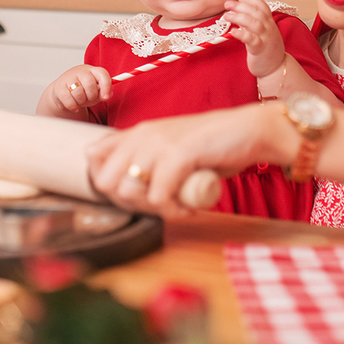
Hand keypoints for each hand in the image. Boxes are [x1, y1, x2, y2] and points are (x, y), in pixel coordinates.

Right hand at [36, 65, 112, 117]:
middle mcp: (80, 71)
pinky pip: (69, 100)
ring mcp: (68, 78)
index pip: (102, 74)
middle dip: (91, 96)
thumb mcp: (95, 93)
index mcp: (92, 71)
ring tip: (79, 101)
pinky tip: (74, 106)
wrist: (63, 93)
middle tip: (88, 98)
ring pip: (79, 93)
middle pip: (90, 84)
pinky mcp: (58, 87)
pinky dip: (73, 106)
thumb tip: (108, 95)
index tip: (105, 96)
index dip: (106, 86)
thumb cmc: (82, 92)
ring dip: (81, 102)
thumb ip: (103, 93)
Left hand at [86, 104, 289, 216]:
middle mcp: (143, 135)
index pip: (95, 157)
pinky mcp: (178, 155)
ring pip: (128, 191)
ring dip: (151, 209)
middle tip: (155, 206)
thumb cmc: (211, 144)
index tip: (130, 197)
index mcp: (138, 132)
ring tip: (176, 206)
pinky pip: (159, 197)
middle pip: (104, 181)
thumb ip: (144, 154)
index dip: (104, 185)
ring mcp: (159, 143)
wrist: (249, 131)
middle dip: (126, 203)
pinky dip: (173, 211)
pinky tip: (189, 208)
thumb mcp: (170, 146)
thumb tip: (110, 170)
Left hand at [225, 0, 286, 80]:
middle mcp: (269, 28)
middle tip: (227, 4)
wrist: (276, 69)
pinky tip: (233, 31)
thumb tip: (237, 14)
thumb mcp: (261, 34)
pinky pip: (251, 39)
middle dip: (241, 6)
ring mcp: (266, 38)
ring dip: (239, 17)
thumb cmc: (266, 50)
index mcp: (269, 23)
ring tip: (226, 16)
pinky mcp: (260, 49)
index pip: (262, 6)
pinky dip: (242, 34)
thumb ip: (252, 24)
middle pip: (256, 12)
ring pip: (254, 23)